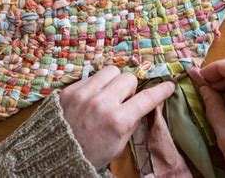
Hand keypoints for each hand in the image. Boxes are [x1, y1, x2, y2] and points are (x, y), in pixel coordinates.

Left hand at [59, 66, 174, 169]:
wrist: (56, 154)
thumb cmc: (91, 153)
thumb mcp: (118, 145)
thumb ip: (131, 121)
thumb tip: (141, 103)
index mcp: (117, 121)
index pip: (146, 99)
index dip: (161, 91)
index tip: (168, 85)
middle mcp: (101, 103)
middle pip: (128, 78)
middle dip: (130, 88)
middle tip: (123, 100)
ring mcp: (84, 94)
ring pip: (110, 70)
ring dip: (113, 81)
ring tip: (107, 95)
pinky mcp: (69, 90)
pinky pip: (91, 76)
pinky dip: (95, 85)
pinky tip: (90, 98)